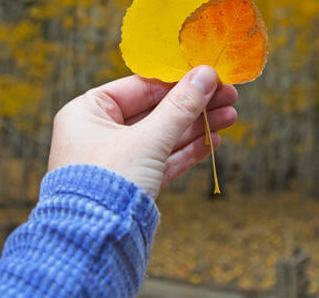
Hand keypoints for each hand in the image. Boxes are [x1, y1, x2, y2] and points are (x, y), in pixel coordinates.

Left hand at [47, 66, 237, 197]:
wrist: (93, 243)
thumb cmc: (107, 182)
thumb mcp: (148, 140)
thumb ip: (180, 107)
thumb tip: (207, 75)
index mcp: (87, 112)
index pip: (139, 87)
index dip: (178, 81)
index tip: (210, 75)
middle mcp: (97, 133)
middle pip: (154, 110)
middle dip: (194, 105)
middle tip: (230, 96)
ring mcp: (115, 160)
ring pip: (162, 136)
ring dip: (197, 126)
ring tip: (231, 116)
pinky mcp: (130, 184)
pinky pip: (162, 160)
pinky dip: (187, 151)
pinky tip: (214, 140)